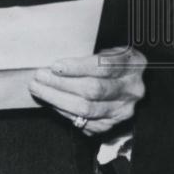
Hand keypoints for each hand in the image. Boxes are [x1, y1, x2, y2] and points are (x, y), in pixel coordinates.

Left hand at [29, 46, 145, 135]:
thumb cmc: (113, 61)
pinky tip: (52, 102)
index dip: (78, 67)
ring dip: (57, 99)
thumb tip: (56, 60)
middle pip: (93, 90)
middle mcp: (131, 89)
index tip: (55, 65)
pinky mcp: (111, 124)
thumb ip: (90, 53)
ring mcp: (122, 109)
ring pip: (86, 109)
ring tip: (39, 89)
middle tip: (40, 77)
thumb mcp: (109, 48)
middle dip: (61, 84)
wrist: (128, 82)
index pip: (105, 66)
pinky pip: (84, 122)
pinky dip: (64, 112)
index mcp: (134, 63)